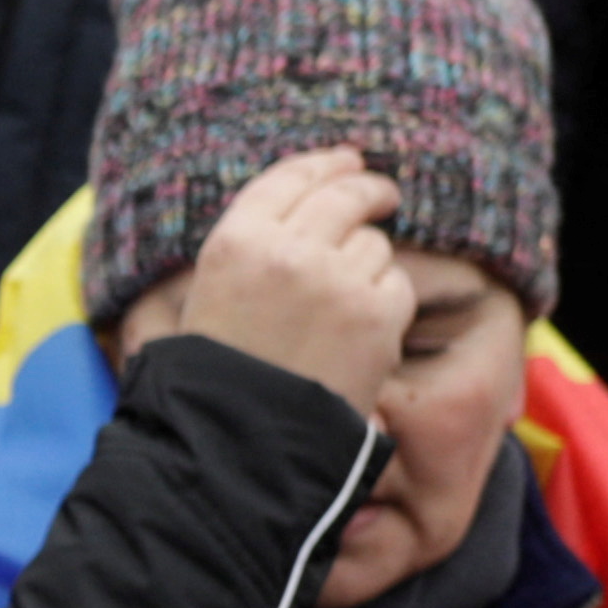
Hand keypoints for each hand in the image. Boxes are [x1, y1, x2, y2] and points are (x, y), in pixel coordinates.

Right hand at [167, 147, 413, 409]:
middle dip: (369, 190)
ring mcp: (335, 280)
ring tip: (342, 308)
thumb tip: (315, 195)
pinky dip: (386, 304)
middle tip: (384, 195)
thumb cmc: (219, 379)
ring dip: (367, 266)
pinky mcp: (375, 314)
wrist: (240, 447)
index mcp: (235, 242)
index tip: (348, 161)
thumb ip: (256, 245)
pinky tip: (360, 334)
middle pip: (344, 195)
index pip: (290, 177)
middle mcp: (287, 251)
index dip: (325, 164)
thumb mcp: (211, 296)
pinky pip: (397, 284)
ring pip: (374, 244)